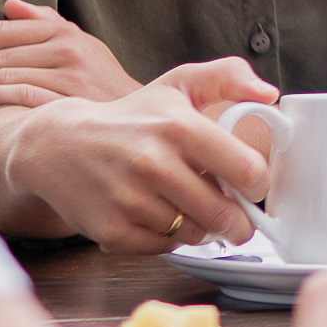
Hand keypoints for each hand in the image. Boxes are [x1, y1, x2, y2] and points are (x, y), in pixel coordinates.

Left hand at [0, 0, 140, 120]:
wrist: (139, 119)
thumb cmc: (104, 84)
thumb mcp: (83, 46)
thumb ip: (47, 23)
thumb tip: (9, 4)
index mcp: (62, 31)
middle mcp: (65, 47)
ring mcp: (67, 73)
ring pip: (0, 75)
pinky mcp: (67, 99)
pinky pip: (16, 94)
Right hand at [2, 59, 276, 250]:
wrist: (58, 145)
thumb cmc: (129, 117)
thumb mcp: (177, 85)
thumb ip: (227, 78)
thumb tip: (269, 94)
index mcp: (179, 126)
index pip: (247, 170)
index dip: (258, 185)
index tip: (253, 186)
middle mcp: (154, 163)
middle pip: (224, 215)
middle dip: (238, 221)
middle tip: (236, 217)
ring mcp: (131, 200)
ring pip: (195, 234)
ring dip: (200, 227)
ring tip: (189, 206)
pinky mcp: (112, 231)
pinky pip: (164, 248)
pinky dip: (169, 238)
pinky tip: (160, 215)